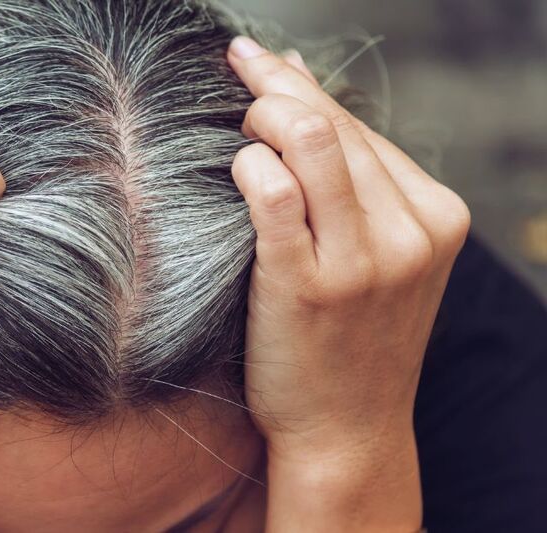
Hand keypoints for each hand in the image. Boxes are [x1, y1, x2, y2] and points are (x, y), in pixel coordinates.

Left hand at [227, 37, 469, 530]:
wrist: (345, 430)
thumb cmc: (348, 336)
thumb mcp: (375, 252)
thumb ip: (347, 174)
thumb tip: (296, 77)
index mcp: (435, 216)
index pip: (358, 126)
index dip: (300, 85)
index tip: (260, 63)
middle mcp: (409, 232)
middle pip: (333, 125)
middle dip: (274, 88)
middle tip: (235, 81)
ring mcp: (364, 261)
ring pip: (309, 142)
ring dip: (260, 117)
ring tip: (235, 128)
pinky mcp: (309, 286)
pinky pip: (273, 194)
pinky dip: (248, 166)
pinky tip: (234, 170)